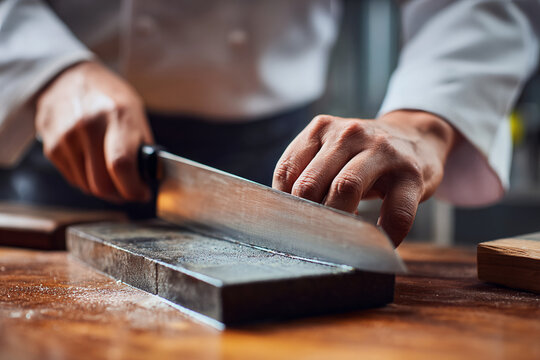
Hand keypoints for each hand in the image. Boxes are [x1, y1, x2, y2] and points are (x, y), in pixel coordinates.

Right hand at [35, 61, 153, 201]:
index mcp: (116, 115)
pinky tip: (96, 168)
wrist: (67, 78)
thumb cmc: (108, 97)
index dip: (134, 188)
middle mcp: (88, 126)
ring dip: (105, 190)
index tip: (143, 193)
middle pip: (102, 183)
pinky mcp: (51, 148)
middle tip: (131, 191)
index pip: (121, 165)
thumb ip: (142, 146)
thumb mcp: (135, 112)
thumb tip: (148, 178)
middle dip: (121, 195)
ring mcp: (66, 138)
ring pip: (88, 187)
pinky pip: (74, 180)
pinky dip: (88, 181)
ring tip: (115, 178)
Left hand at [273, 111, 456, 245]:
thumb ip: (307, 173)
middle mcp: (349, 134)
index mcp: (321, 129)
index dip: (284, 204)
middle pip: (311, 184)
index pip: (287, 171)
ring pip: (346, 189)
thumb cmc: (363, 155)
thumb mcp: (331, 151)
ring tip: (341, 237)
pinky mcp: (411, 173)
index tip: (292, 222)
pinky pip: (395, 213)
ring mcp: (382, 151)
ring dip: (339, 222)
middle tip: (313, 236)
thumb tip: (286, 216)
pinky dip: (384, 235)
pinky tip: (378, 242)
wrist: (416, 137)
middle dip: (308, 216)